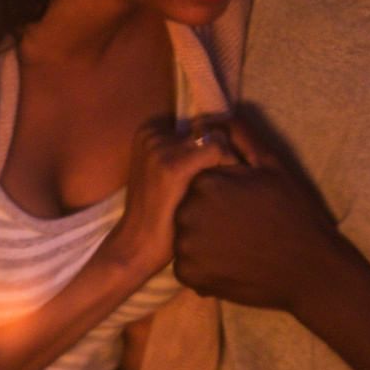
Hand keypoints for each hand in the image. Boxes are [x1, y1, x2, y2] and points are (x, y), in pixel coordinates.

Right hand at [98, 117, 238, 276]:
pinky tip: (231, 192)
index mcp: (149, 131)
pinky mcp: (173, 165)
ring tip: (233, 186)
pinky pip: (219, 150)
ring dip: (230, 161)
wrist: (136, 246)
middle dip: (225, 151)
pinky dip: (231, 167)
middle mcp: (153, 134)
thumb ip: (186, 153)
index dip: (217, 144)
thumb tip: (227, 137)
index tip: (222, 169)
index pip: (199, 123)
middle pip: (211, 129)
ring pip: (218, 138)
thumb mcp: (164, 173)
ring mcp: (161, 148)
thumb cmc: (159, 214)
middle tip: (232, 179)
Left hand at [172, 114, 349, 310]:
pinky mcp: (189, 275)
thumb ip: (238, 136)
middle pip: (189, 207)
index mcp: (205, 182)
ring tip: (237, 246)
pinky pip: (187, 264)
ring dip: (204, 240)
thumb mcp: (271, 165)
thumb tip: (208, 119)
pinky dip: (203, 265)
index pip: (199, 180)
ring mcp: (186, 246)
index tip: (245, 205)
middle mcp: (188, 212)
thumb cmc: (294, 214)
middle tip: (242, 228)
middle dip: (210, 214)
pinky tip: (230, 264)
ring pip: (186, 235)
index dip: (223, 191)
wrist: (309, 269)